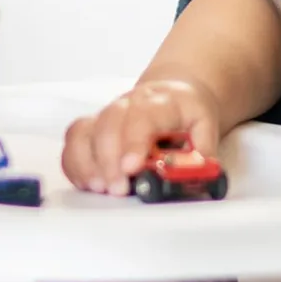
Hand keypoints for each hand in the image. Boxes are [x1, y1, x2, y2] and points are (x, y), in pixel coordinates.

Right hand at [62, 78, 221, 195]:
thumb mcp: (206, 127)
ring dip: (88, 163)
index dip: (133, 142)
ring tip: (101, 187)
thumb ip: (202, 151)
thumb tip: (196, 173)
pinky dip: (75, 164)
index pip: (142, 117)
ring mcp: (108, 114)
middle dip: (109, 160)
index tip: (130, 168)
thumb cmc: (187, 113)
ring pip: (84, 131)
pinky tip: (89, 182)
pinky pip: (74, 141)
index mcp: (160, 101)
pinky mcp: (94, 127)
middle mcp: (129, 104)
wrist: (174, 94)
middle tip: (118, 188)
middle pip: (108, 124)